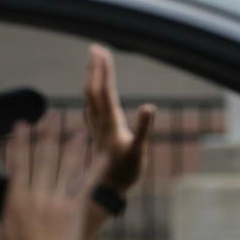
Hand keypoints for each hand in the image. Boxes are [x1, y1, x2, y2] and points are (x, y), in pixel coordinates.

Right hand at [0, 112, 105, 239]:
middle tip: (54, 114)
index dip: (21, 142)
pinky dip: (95, 168)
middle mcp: (36, 195)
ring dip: (73, 144)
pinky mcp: (75, 209)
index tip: (22, 124)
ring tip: (80, 127)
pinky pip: (86, 183)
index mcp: (17, 199)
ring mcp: (57, 201)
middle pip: (43, 157)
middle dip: (48, 133)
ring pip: (66, 166)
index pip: (18, 163)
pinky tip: (103, 153)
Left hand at [85, 45, 154, 193]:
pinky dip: (92, 95)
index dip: (103, 71)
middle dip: (95, 68)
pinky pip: (92, 109)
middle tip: (95, 48)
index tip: (101, 52)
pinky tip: (93, 93)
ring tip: (94, 62)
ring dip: (92, 79)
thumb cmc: (125, 172)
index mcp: (110, 123)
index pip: (104, 91)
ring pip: (90, 98)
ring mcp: (96, 128)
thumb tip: (149, 107)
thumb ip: (143, 129)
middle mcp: (100, 123)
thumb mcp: (138, 151)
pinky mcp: (98, 134)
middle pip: (93, 90)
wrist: (107, 191)